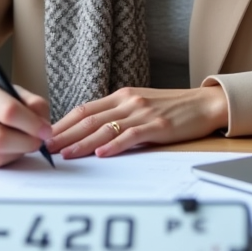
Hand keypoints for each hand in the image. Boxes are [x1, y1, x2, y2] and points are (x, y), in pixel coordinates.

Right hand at [0, 80, 51, 167]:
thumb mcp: (7, 90)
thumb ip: (31, 103)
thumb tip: (44, 127)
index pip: (8, 111)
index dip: (32, 124)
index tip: (46, 130)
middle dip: (26, 144)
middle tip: (38, 141)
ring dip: (17, 153)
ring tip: (22, 143)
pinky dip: (4, 159)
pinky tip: (6, 149)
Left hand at [47, 85, 228, 158]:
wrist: (204, 104)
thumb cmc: (172, 107)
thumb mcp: (140, 104)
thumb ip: (118, 114)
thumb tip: (91, 131)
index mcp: (121, 96)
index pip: (85, 109)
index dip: (64, 123)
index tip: (47, 136)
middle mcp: (128, 101)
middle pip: (90, 119)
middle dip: (66, 135)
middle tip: (46, 148)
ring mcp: (143, 113)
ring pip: (106, 128)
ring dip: (83, 143)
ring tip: (66, 154)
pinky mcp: (158, 125)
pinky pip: (131, 136)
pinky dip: (115, 145)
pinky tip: (102, 153)